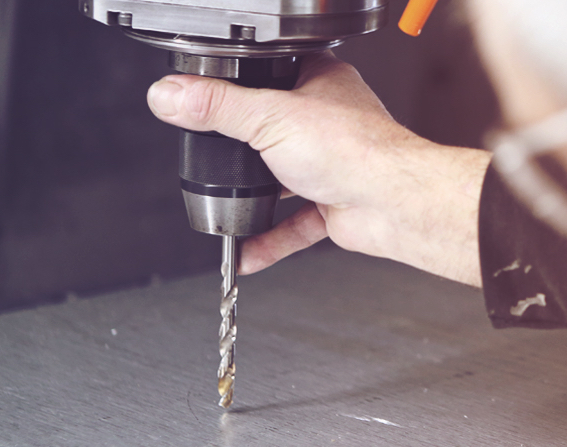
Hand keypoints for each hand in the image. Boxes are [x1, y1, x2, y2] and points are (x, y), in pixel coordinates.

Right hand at [146, 52, 489, 286]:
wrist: (395, 203)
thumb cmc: (357, 150)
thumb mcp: (269, 117)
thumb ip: (216, 107)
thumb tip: (171, 95)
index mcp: (319, 82)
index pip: (269, 76)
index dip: (239, 87)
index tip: (204, 102)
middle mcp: (328, 122)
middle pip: (272, 132)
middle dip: (243, 152)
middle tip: (211, 158)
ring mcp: (332, 165)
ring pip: (283, 181)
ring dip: (254, 198)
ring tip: (222, 205)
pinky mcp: (334, 205)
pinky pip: (293, 225)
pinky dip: (268, 238)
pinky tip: (244, 249)